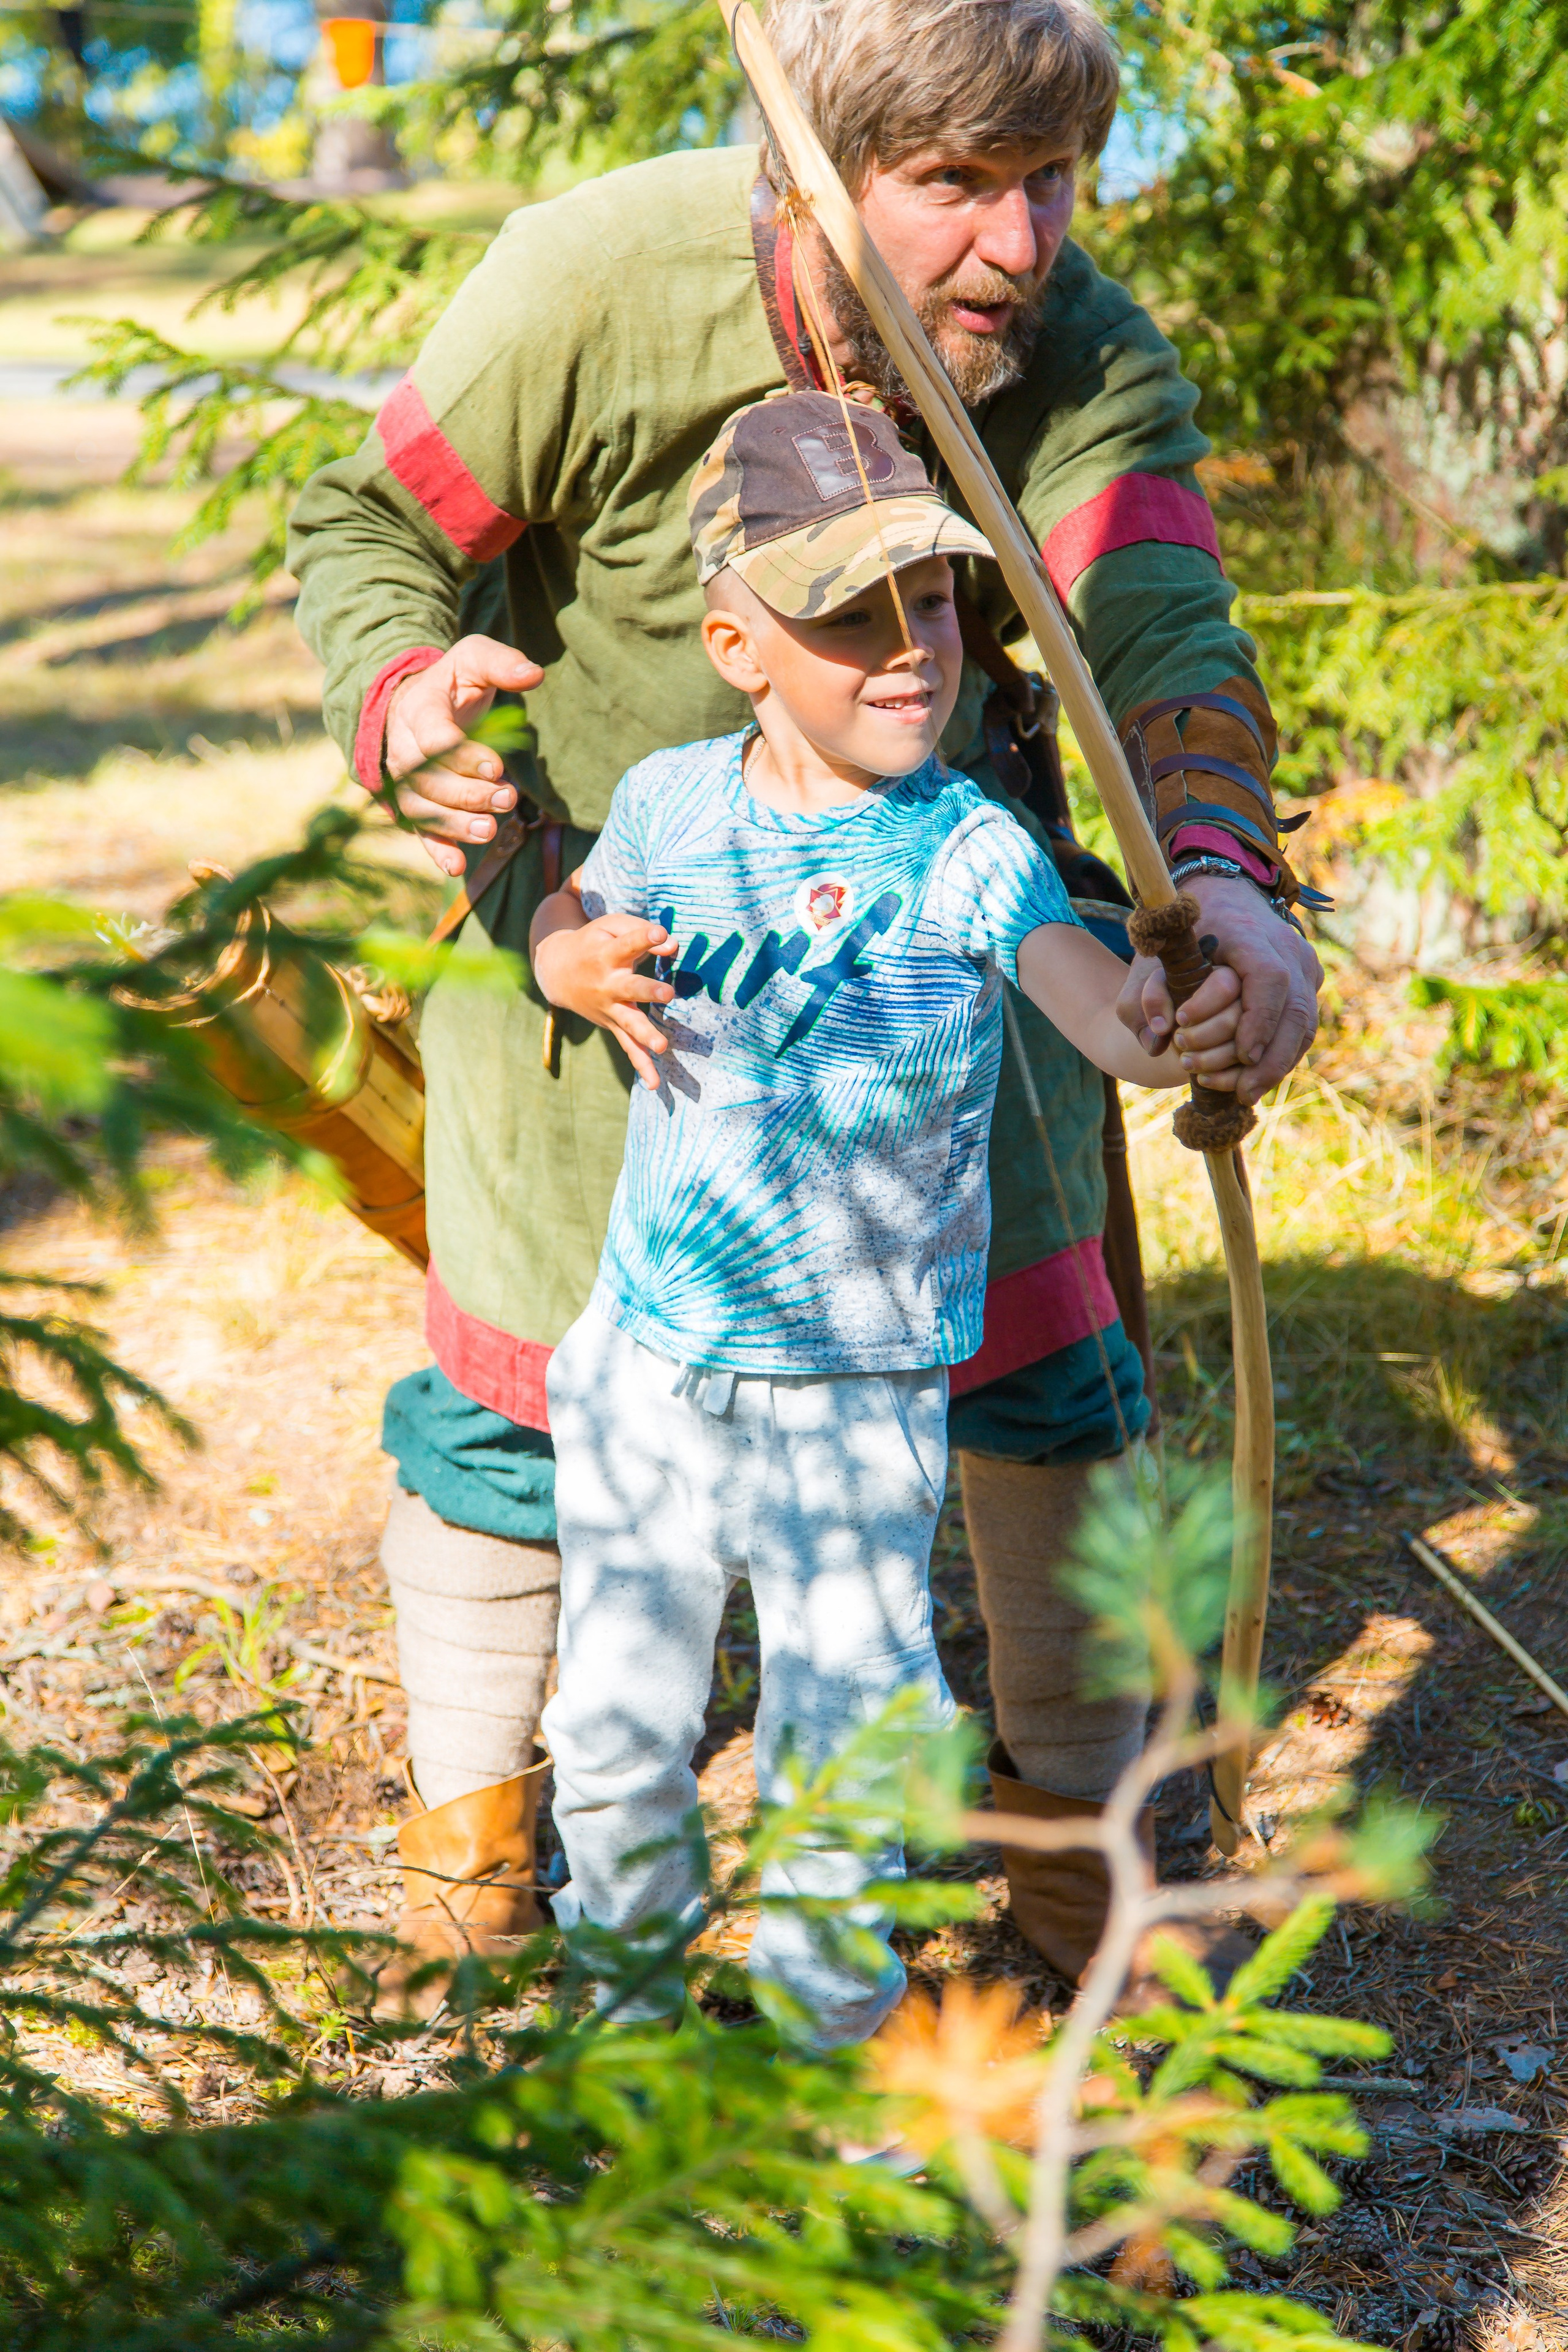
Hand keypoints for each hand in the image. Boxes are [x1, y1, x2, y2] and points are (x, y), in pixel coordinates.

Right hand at [384, 634, 543, 878]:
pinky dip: (436, 850)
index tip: (497, 766)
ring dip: (455, 825)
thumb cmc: (453, 682)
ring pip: (421, 810)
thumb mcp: (474, 658)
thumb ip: (501, 663)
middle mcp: (403, 748)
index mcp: (418, 710)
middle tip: (507, 797)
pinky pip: (419, 831)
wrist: (415, 702)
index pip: (434, 739)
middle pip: (427, 780)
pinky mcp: (414, 803)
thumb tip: (533, 674)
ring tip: (490, 831)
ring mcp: (405, 780)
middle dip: (467, 794)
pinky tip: (457, 867)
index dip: (463, 757)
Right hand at [532, 913, 677, 1089]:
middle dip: (648, 990)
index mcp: (607, 954)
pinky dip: (640, 1065)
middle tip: (668, 993)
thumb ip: (641, 933)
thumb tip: (672, 945)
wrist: (557, 971)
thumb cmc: (594, 943)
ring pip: (629, 1022)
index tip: (659, 933)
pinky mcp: (612, 1024)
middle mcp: (606, 982)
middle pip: (630, 987)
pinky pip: (627, 1046)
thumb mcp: (611, 928)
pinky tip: (654, 1085)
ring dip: (645, 1034)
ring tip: (662, 1047)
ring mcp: (609, 1007)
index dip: (644, 938)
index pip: (628, 944)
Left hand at [1116, 875, 1321, 1105]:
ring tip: (1246, 1095)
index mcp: (1249, 935)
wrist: (1223, 898)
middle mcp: (1286, 948)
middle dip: (1270, 1058)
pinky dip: (1282, 1057)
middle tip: (1242, 1093)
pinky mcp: (1308, 982)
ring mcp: (1304, 966)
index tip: (1242, 1054)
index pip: (1269, 977)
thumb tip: (1158, 1039)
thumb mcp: (1155, 955)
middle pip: (1296, 1009)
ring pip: (1304, 1024)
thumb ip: (1146, 993)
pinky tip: (1257, 1081)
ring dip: (1277, 1065)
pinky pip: (1303, 1027)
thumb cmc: (1185, 932)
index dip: (1260, 1019)